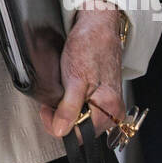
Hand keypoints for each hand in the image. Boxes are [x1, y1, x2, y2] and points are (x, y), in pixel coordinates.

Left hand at [39, 1, 125, 140]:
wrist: (97, 27)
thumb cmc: (89, 47)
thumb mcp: (73, 79)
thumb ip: (68, 108)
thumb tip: (60, 130)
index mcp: (109, 109)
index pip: (80, 135)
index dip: (59, 125)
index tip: (48, 111)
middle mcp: (113, 110)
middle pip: (81, 129)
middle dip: (62, 117)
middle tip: (52, 98)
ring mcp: (110, 105)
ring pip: (82, 119)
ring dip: (66, 110)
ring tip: (62, 91)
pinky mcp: (104, 98)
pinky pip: (85, 109)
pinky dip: (73, 103)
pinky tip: (69, 90)